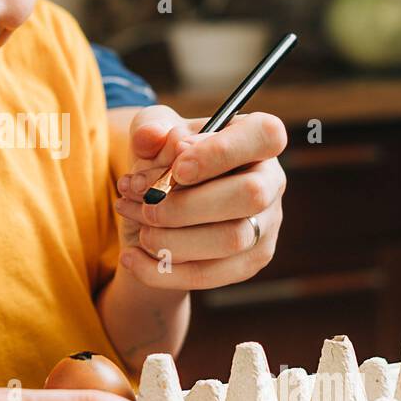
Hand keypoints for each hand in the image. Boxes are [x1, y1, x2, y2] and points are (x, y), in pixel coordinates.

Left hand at [112, 106, 286, 289]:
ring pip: (231, 239)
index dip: (222, 151)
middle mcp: (270, 181)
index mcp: (254, 138)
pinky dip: (163, 270)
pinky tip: (131, 256)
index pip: (265, 135)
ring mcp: (265, 225)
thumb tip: (151, 137)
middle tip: (146, 205)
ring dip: (172, 238)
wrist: (158, 206)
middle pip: (251, 194)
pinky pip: (210, 274)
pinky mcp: (248, 262)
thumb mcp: (149, 133)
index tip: (178, 168)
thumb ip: (148, 127)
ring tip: (139, 229)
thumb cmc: (162, 159)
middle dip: (188, 204)